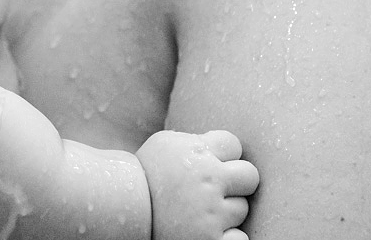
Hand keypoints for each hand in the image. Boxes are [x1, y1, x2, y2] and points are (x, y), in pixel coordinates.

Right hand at [136, 129, 258, 239]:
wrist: (120, 207)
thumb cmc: (146, 173)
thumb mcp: (167, 143)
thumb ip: (198, 140)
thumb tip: (226, 146)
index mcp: (198, 151)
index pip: (234, 144)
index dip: (223, 154)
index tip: (208, 163)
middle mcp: (208, 180)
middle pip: (250, 175)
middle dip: (236, 181)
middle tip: (214, 189)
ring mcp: (211, 213)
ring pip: (242, 208)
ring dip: (225, 209)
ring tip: (199, 210)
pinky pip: (241, 239)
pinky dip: (229, 237)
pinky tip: (210, 230)